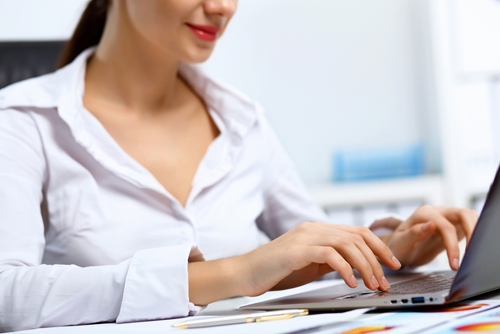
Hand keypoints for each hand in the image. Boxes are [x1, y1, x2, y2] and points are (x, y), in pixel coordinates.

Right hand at [238, 222, 401, 296]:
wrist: (244, 273)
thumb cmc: (276, 270)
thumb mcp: (309, 263)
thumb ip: (330, 259)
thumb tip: (355, 266)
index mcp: (318, 230)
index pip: (357, 232)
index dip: (379, 247)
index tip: (392, 265)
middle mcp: (313, 228)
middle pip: (356, 236)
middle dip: (377, 259)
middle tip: (384, 281)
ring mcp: (304, 237)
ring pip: (347, 244)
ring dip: (365, 266)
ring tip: (371, 284)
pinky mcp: (296, 250)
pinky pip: (329, 254)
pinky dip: (345, 268)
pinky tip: (350, 282)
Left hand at [379, 205, 478, 269]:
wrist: (401, 249)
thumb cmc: (398, 246)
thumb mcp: (400, 242)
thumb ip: (414, 233)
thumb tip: (431, 224)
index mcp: (423, 214)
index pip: (445, 226)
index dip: (452, 245)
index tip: (454, 264)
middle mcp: (437, 212)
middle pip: (463, 214)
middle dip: (472, 232)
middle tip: (473, 255)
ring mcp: (447, 218)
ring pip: (469, 217)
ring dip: (476, 232)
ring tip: (474, 254)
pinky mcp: (454, 226)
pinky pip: (469, 226)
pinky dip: (475, 236)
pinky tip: (472, 252)